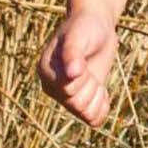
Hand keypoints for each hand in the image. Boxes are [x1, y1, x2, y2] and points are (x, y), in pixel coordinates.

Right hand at [40, 9, 119, 124]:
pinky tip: (101, 89)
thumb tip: (71, 74)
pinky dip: (102, 107)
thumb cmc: (85, 28)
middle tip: (89, 69)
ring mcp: (66, 96)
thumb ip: (73, 53)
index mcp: (46, 73)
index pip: (68, 91)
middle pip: (78, 105)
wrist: (96, 27)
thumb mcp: (79, 36)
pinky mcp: (81, 100)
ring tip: (93, 77)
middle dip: (91, 86)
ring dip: (97, 96)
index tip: (83, 62)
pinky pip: (93, 119)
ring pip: (86, 114)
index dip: (83, 78)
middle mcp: (53, 88)